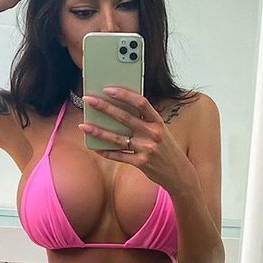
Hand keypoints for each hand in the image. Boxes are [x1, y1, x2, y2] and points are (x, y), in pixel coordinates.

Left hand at [78, 88, 194, 194]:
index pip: (141, 102)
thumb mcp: (161, 131)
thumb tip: (120, 110)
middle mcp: (153, 134)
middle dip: (104, 107)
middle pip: (124, 118)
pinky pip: (119, 156)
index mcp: (158, 122)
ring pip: (117, 138)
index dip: (124, 94)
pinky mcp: (141, 163)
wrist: (179, 173)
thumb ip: (145, 121)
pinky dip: (106, 152)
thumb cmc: (166, 149)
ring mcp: (146, 149)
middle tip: (88, 100)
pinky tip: (95, 148)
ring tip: (83, 126)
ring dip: (98, 131)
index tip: (108, 89)